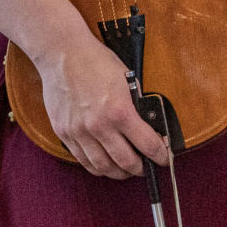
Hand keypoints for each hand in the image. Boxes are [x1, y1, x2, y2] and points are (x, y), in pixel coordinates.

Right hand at [37, 27, 172, 179]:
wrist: (63, 53)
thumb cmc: (96, 62)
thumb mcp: (128, 80)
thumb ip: (136, 106)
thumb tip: (147, 127)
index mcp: (120, 111)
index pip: (147, 145)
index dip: (160, 156)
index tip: (163, 158)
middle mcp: (99, 126)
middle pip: (126, 162)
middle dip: (140, 169)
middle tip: (145, 167)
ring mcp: (79, 131)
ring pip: (102, 167)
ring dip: (118, 173)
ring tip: (125, 170)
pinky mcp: (64, 132)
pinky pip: (82, 159)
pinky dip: (96, 166)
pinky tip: (104, 163)